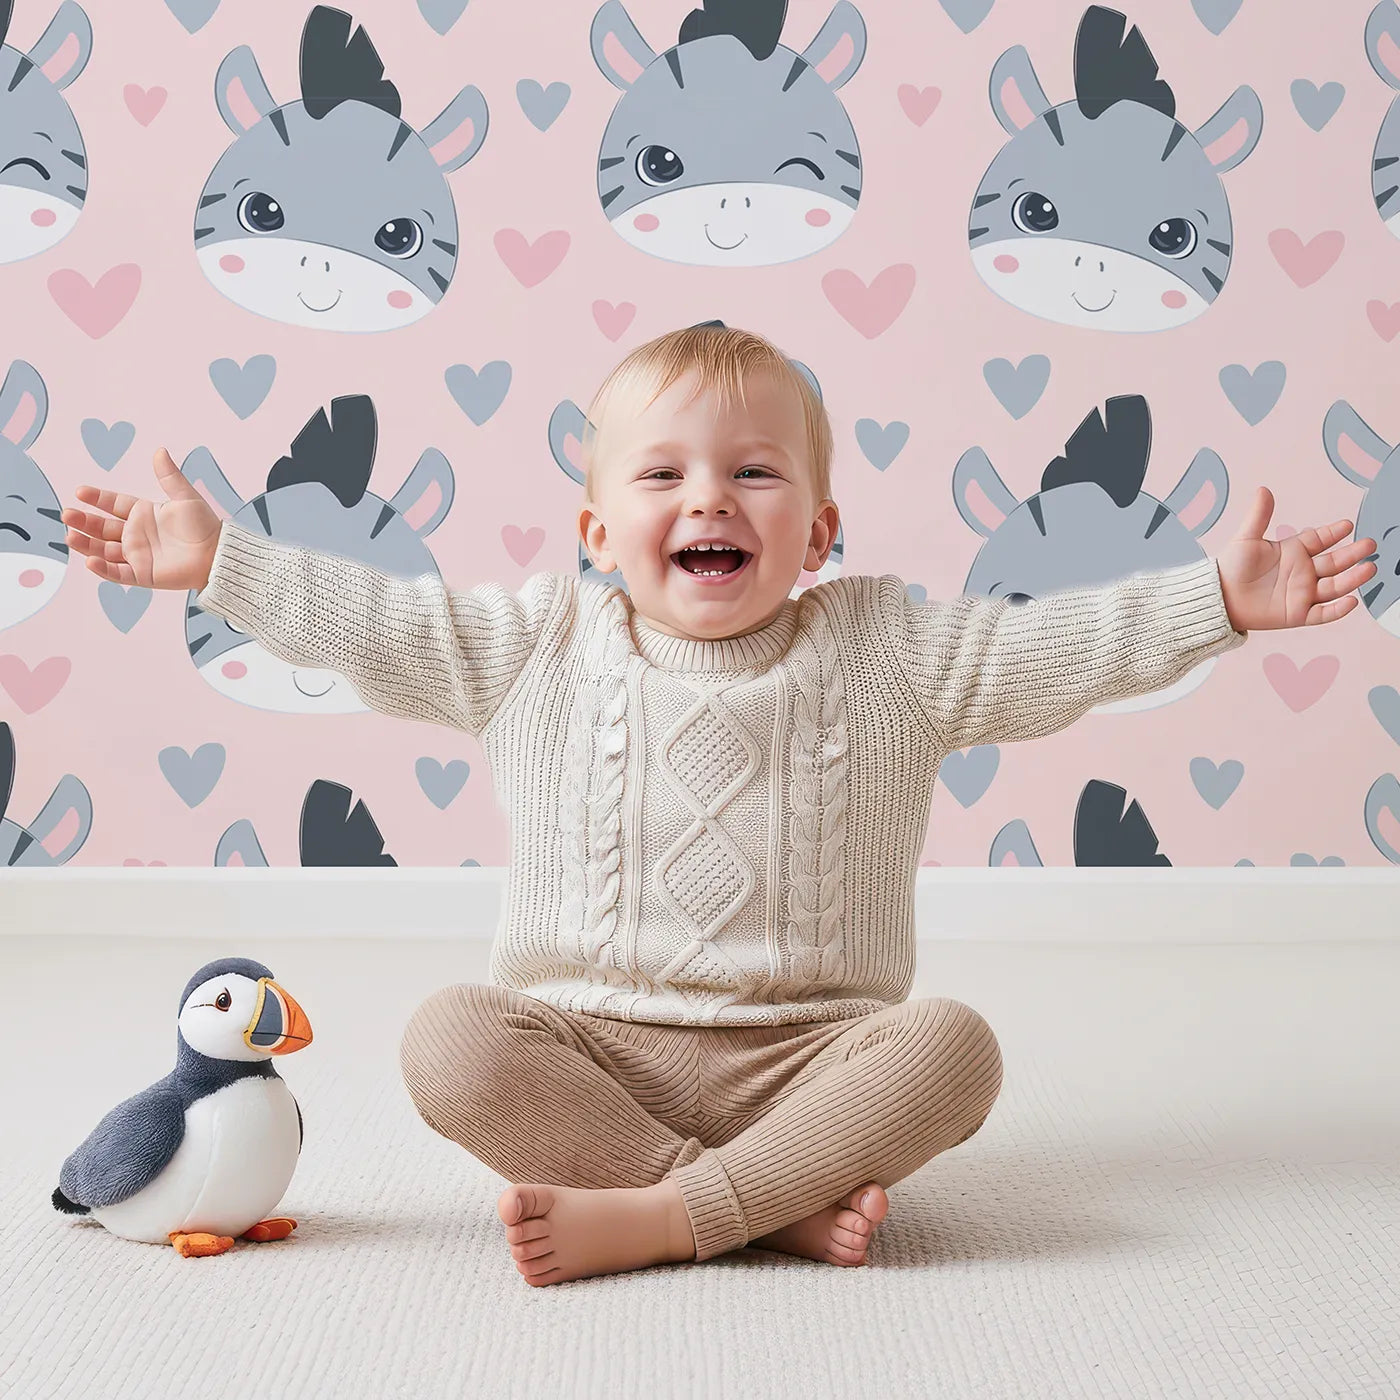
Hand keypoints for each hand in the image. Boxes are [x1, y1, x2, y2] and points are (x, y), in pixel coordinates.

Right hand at [61, 448, 221, 590]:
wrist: (218, 554)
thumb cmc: (205, 526)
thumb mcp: (185, 497)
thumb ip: (169, 476)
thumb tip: (160, 451)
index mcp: (143, 514)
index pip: (113, 504)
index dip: (97, 498)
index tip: (80, 491)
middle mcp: (136, 534)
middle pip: (102, 528)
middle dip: (84, 521)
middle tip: (67, 513)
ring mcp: (137, 555)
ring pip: (103, 550)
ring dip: (85, 544)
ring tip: (70, 534)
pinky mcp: (142, 574)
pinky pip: (117, 572)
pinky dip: (103, 568)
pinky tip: (89, 560)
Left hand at [1216, 486, 1376, 630]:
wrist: (1219, 597)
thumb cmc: (1231, 568)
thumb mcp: (1246, 539)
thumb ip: (1258, 516)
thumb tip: (1263, 490)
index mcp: (1293, 551)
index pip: (1320, 540)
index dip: (1333, 533)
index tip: (1347, 525)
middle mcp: (1303, 572)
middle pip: (1334, 562)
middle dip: (1352, 554)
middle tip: (1369, 545)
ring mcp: (1302, 593)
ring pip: (1334, 586)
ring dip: (1352, 579)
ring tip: (1369, 568)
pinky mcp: (1298, 614)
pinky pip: (1323, 613)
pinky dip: (1337, 610)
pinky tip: (1351, 601)